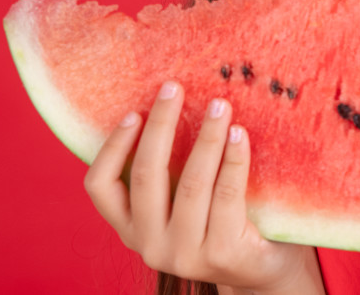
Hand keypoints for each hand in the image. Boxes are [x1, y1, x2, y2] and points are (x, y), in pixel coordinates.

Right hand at [83, 81, 319, 291]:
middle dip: (160, 124)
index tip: (134, 112)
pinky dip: (234, 158)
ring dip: (206, 136)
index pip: (100, 187)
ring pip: (191, 182)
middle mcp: (150, 245)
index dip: (112, 146)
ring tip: (219, 105)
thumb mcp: (181, 204)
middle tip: (174, 87)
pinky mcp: (222, 252)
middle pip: (145, 174)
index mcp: (132, 229)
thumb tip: (166, 102)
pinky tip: (239, 134)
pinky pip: (227, 193)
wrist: (260, 272)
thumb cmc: (218, 222)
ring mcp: (185, 254)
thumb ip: (167, 173)